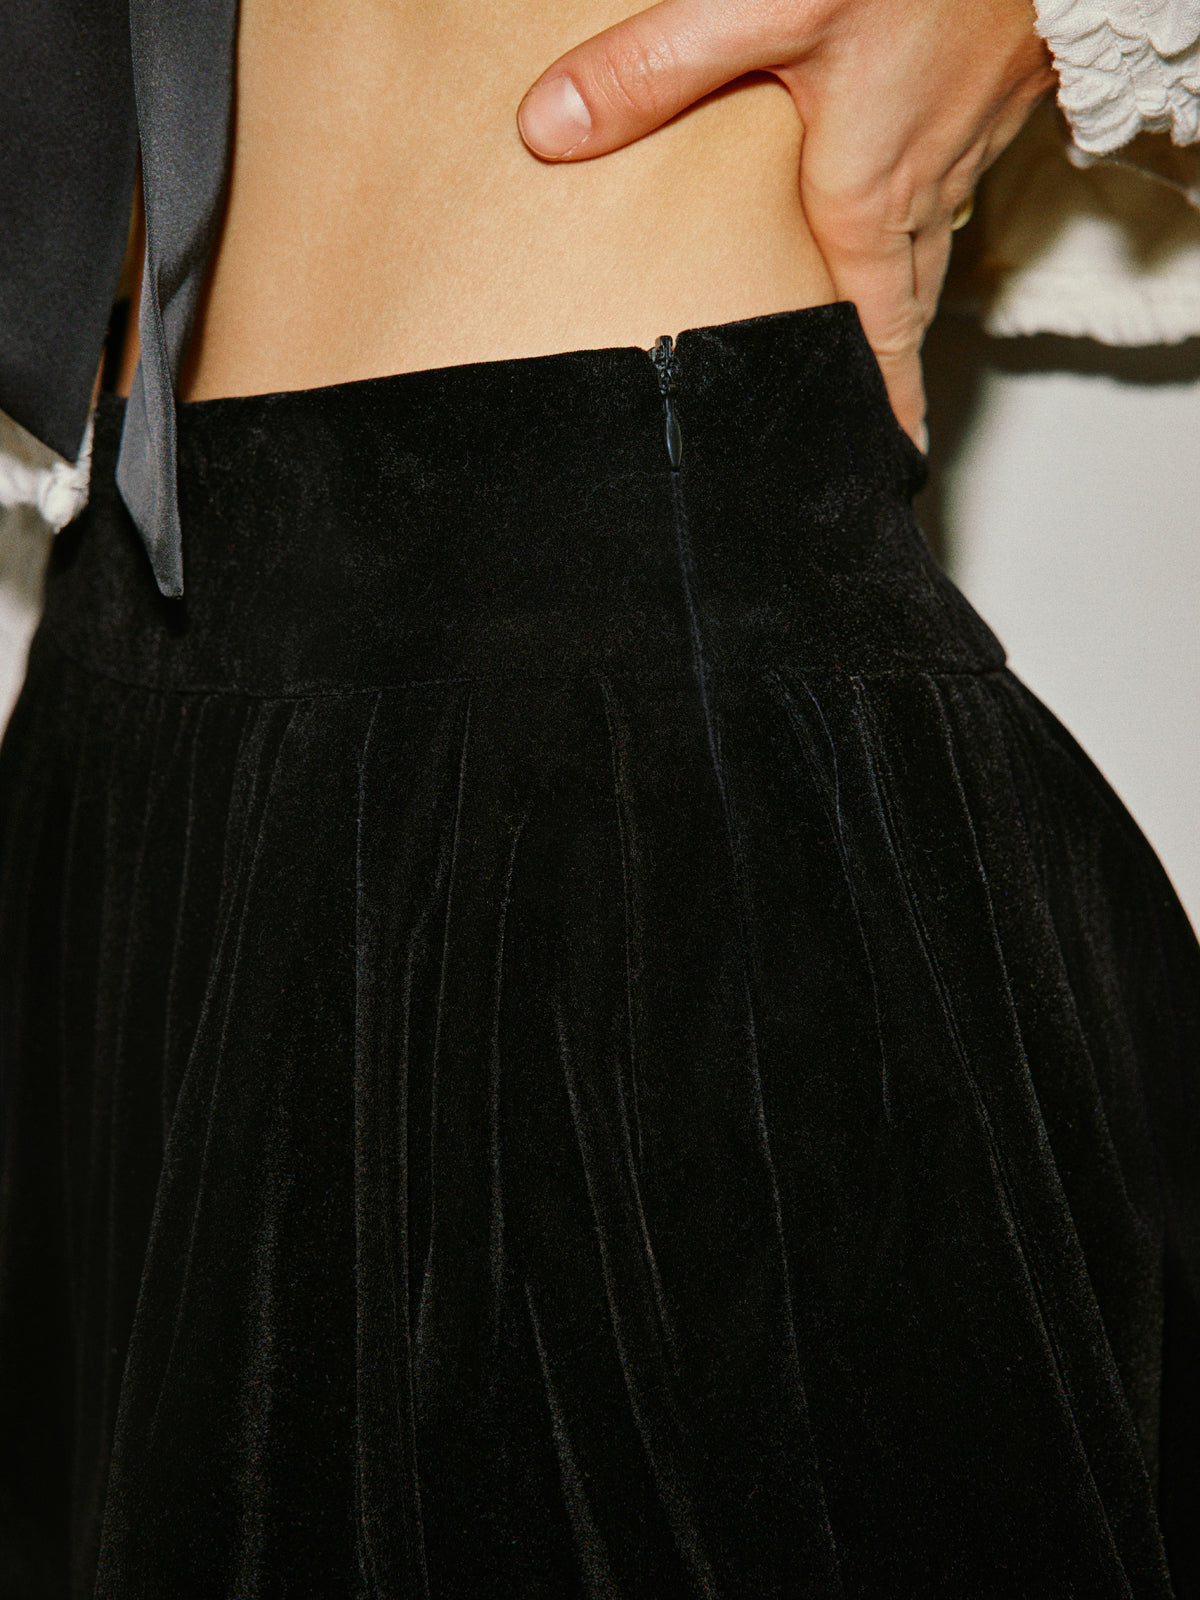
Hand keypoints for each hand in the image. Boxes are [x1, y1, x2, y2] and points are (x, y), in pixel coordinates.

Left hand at [517, 0, 1055, 447]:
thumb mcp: (762, 6)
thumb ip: (654, 69)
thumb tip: (549, 131)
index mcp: (869, 195)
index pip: (876, 333)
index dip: (881, 402)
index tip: (886, 458)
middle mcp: (926, 183)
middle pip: (903, 300)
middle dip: (886, 363)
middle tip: (869, 412)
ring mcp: (966, 137)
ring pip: (928, 242)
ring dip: (901, 291)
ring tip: (872, 326)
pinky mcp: (991, 88)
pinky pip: (950, 182)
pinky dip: (924, 217)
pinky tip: (898, 197)